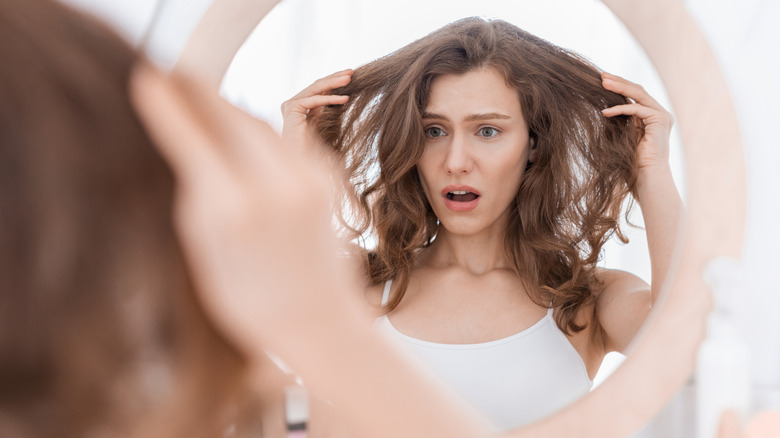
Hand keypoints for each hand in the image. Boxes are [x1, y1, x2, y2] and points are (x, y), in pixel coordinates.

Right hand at [129, 62, 361, 360]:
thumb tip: (183, 140)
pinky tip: (238, 126)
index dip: (166, 103)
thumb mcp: (206, 250)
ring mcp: (308, 177)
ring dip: (226, 105)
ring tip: (199, 94)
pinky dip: (255, 127)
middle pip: (227, 114)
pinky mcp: (327, 176)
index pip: (192, 136)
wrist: (320, 318)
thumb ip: (195, 191)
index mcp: (235, 209)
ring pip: (256, 120)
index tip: (147, 77)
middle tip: (171, 72)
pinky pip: (283, 137)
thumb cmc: (249, 299)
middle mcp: (276, 185)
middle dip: (196, 90)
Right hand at [281, 69, 352, 149]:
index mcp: (299, 106)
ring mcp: (290, 105)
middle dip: (335, 78)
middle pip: (317, 85)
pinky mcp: (291, 108)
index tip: (350, 76)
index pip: (318, 89)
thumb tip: (342, 94)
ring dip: (334, 83)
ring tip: (350, 79)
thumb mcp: (324, 122)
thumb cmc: (313, 148)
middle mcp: (292, 103)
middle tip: (351, 72)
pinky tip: (345, 98)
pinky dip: (331, 98)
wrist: (300, 161)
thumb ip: (327, 108)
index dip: (333, 81)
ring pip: (316, 89)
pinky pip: (315, 100)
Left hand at [601, 72, 673, 172]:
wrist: (646, 176)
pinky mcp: (660, 120)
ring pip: (639, 95)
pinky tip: (605, 112)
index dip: (620, 86)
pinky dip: (620, 109)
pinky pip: (637, 109)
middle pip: (638, 91)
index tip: (603, 81)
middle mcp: (660, 113)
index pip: (636, 95)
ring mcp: (662, 116)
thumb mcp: (625, 135)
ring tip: (603, 83)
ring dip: (619, 88)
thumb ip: (622, 120)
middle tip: (602, 76)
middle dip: (619, 82)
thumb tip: (605, 106)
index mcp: (652, 116)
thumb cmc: (633, 161)